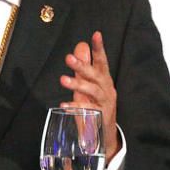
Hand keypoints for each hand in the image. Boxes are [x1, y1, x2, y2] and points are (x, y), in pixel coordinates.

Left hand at [60, 31, 118, 161]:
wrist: (104, 134)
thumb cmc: (95, 104)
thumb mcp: (89, 84)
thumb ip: (84, 66)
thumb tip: (80, 46)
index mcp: (104, 79)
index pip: (102, 61)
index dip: (99, 48)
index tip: (96, 35)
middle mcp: (107, 89)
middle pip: (97, 75)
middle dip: (83, 66)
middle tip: (68, 58)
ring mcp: (105, 104)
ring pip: (93, 91)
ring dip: (78, 84)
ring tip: (63, 80)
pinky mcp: (100, 118)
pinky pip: (88, 111)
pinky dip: (76, 107)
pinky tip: (64, 105)